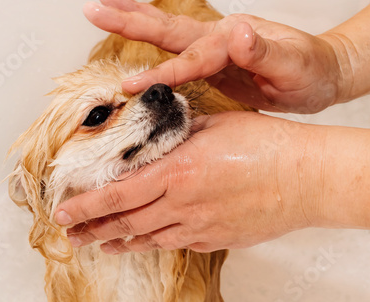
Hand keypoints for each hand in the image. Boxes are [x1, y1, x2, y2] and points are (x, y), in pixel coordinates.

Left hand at [55, 112, 326, 253]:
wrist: (305, 177)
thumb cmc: (264, 145)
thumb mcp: (212, 125)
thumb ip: (177, 133)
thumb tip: (155, 135)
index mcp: (176, 171)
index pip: (118, 194)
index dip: (87, 206)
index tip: (64, 213)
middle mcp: (181, 203)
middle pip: (126, 222)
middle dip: (93, 230)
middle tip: (71, 235)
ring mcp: (198, 226)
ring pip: (148, 238)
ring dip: (118, 242)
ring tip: (99, 244)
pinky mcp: (215, 238)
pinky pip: (176, 243)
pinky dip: (153, 244)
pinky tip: (144, 243)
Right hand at [83, 0, 350, 112]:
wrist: (319, 72)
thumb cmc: (309, 72)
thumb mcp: (293, 65)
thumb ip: (264, 51)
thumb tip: (238, 33)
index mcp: (232, 43)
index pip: (190, 59)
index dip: (161, 72)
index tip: (132, 84)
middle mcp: (217, 38)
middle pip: (167, 28)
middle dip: (130, 21)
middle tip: (95, 8)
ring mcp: (211, 45)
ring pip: (166, 30)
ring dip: (133, 18)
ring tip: (104, 5)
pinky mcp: (210, 57)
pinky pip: (174, 48)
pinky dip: (150, 36)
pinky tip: (136, 30)